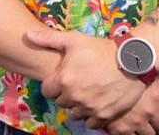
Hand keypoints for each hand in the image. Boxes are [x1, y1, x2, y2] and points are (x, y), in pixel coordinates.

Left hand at [24, 28, 142, 126]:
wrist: (131, 60)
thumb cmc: (100, 48)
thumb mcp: (73, 40)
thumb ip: (48, 39)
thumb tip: (27, 35)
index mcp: (63, 79)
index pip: (47, 92)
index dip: (53, 86)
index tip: (63, 80)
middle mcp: (74, 96)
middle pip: (61, 102)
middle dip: (66, 95)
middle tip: (78, 84)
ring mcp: (90, 107)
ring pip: (75, 113)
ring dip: (79, 106)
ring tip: (88, 93)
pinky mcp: (105, 115)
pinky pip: (91, 124)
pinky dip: (92, 116)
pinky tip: (97, 104)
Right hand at [103, 75, 158, 134]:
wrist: (101, 71)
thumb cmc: (125, 68)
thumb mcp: (149, 71)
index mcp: (157, 96)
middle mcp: (149, 111)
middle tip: (151, 113)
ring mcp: (135, 122)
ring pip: (150, 134)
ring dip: (147, 128)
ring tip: (140, 120)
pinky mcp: (120, 129)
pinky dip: (132, 133)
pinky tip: (129, 126)